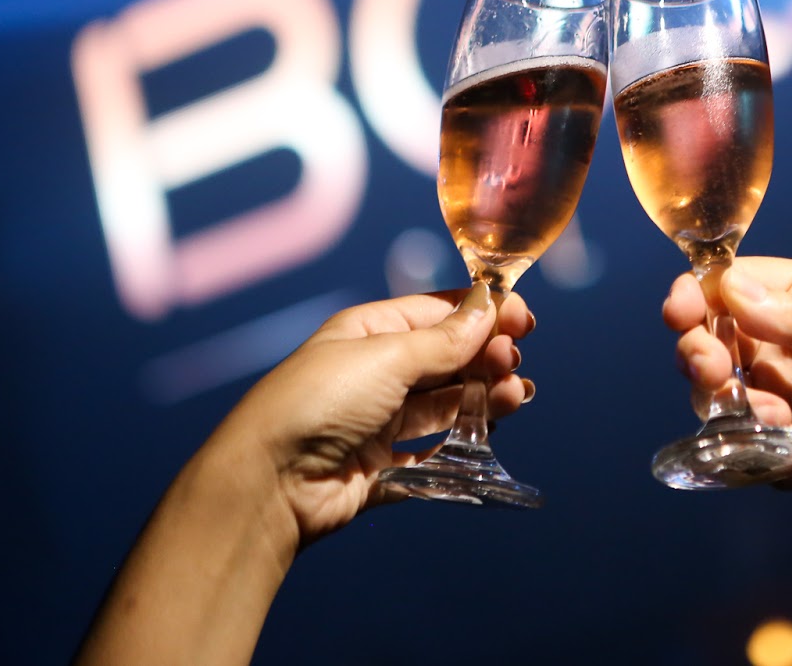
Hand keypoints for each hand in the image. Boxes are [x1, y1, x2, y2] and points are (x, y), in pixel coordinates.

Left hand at [207, 286, 535, 546]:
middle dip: (487, 356)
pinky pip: (433, 451)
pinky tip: (488, 432)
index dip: (482, 314)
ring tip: (514, 396)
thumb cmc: (318, 402)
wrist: (268, 483)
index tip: (523, 320)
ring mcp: (378, 421)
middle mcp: (374, 373)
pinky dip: (462, 441)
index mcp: (369, 332)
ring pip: (446, 403)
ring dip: (484, 395)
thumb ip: (444, 340)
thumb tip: (488, 308)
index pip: (437, 313)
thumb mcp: (387, 357)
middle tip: (513, 363)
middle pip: (447, 358)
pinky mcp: (382, 467)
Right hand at [665, 257, 791, 538]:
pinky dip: (738, 439)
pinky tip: (780, 440)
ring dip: (721, 397)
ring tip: (767, 414)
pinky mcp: (774, 446)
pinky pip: (729, 439)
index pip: (733, 281)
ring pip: (711, 387)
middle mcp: (784, 343)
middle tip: (712, 368)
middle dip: (698, 347)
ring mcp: (777, 395)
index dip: (699, 291)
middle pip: (709, 333)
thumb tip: (731, 290)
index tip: (681, 309)